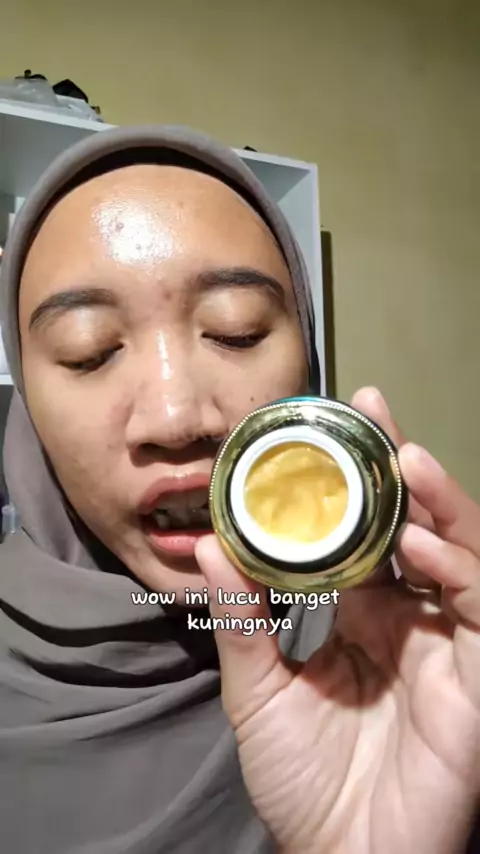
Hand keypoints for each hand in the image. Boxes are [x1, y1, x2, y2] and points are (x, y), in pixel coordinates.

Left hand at [196, 387, 479, 853]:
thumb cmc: (304, 781)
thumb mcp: (259, 693)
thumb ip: (243, 620)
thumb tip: (212, 546)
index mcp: (360, 613)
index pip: (366, 529)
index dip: (356, 478)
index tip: (334, 425)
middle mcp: (409, 617)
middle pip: (417, 524)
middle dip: (401, 467)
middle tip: (375, 414)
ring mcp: (448, 645)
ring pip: (461, 555)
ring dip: (438, 505)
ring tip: (407, 462)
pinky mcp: (477, 679)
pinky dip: (460, 571)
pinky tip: (424, 545)